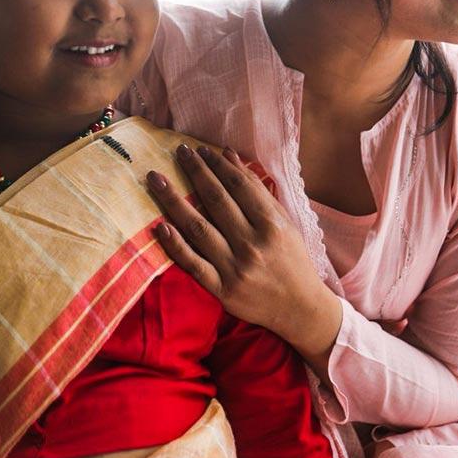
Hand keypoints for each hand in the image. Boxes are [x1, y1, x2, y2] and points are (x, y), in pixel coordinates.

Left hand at [146, 145, 341, 367]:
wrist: (300, 308)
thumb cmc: (293, 260)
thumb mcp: (284, 223)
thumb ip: (258, 191)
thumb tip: (231, 157)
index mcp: (272, 225)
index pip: (239, 186)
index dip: (218, 165)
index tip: (201, 150)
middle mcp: (253, 244)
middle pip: (216, 201)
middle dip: (195, 172)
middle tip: (178, 151)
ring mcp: (235, 267)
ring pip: (198, 228)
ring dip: (174, 201)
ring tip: (156, 179)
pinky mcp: (222, 289)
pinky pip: (193, 264)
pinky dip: (175, 245)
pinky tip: (159, 226)